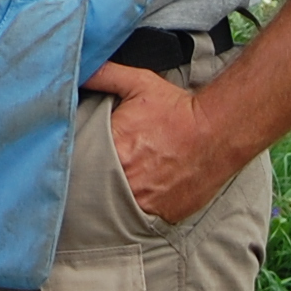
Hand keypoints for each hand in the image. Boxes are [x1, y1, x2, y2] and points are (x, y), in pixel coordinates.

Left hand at [85, 62, 247, 224]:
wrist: (218, 132)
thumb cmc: (178, 110)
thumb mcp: (139, 83)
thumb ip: (104, 75)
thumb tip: (78, 70)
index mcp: (113, 148)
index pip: (76, 164)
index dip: (71, 164)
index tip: (71, 161)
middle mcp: (125, 179)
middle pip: (91, 189)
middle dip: (87, 185)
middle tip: (89, 177)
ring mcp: (143, 202)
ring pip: (110, 210)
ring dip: (107, 202)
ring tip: (110, 190)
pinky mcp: (161, 217)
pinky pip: (136, 220)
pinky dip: (131, 212)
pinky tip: (134, 198)